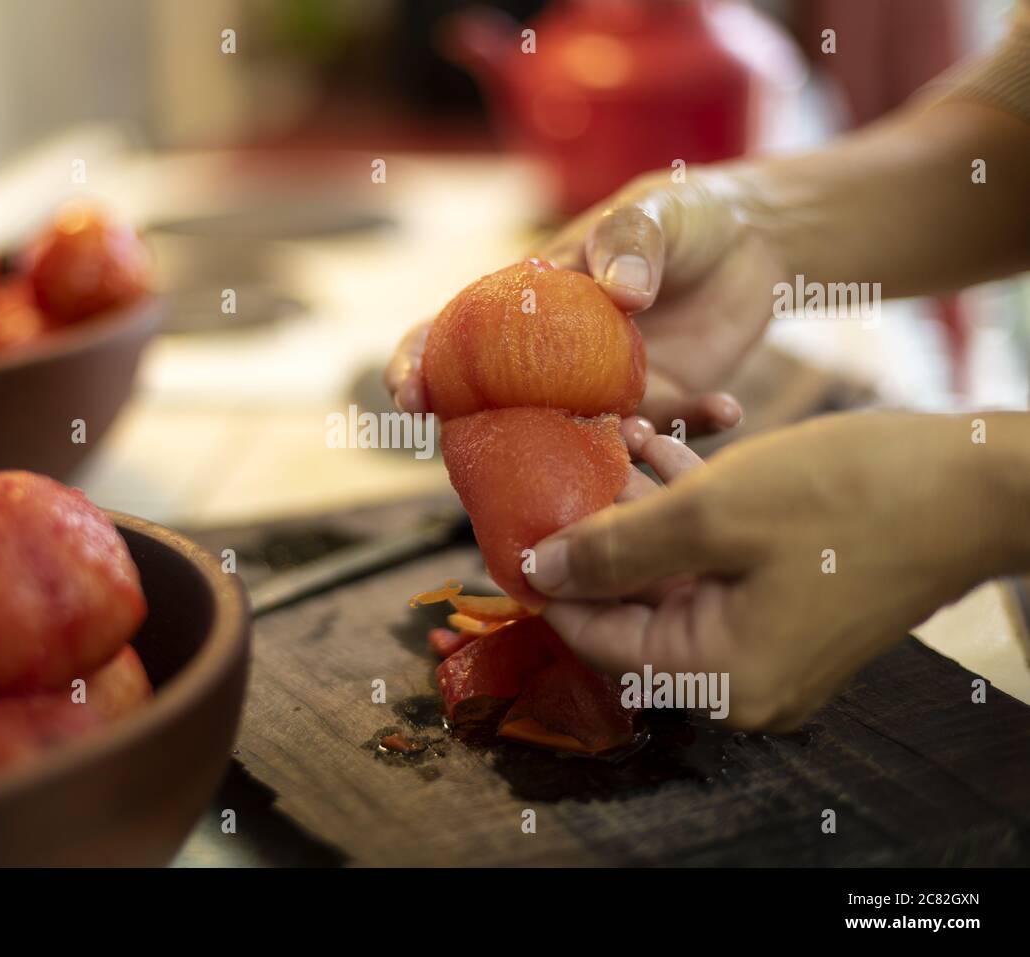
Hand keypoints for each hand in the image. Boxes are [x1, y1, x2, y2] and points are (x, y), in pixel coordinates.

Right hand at [386, 166, 776, 432]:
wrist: (753, 238)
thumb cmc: (681, 214)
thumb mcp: (653, 209)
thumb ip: (631, 241)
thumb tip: (623, 295)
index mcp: (525, 309)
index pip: (449, 337)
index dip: (417, 366)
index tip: (410, 395)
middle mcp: (551, 361)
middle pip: (498, 415)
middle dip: (494, 450)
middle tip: (525, 462)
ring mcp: (601, 392)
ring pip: (576, 444)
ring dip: (602, 454)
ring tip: (647, 434)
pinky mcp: (658, 407)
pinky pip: (663, 437)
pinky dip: (690, 432)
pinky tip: (729, 408)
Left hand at [525, 412, 1016, 730]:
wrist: (981, 484)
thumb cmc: (851, 497)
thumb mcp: (712, 513)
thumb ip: (616, 550)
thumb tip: (540, 574)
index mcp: (719, 678)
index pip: (597, 641)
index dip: (552, 582)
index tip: (516, 524)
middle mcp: (742, 680)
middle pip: (634, 608)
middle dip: (601, 532)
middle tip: (566, 466)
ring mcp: (770, 645)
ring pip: (674, 577)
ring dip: (644, 510)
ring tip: (618, 438)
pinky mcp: (790, 606)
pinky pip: (718, 566)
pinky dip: (691, 513)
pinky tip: (665, 450)